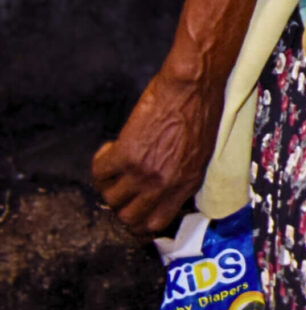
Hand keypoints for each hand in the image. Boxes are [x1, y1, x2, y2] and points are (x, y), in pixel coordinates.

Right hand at [92, 67, 221, 235]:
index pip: (157, 222)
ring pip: (111, 198)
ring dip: (109, 185)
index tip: (135, 211)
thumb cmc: (202, 112)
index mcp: (186, 184)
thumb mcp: (201, 153)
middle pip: (129, 218)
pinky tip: (111, 150)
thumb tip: (164, 188)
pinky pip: (99, 172)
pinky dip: (100, 164)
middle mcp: (164, 183)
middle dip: (121, 207)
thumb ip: (182, 175)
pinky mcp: (125, 153)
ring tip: (117, 166)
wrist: (193, 87)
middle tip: (121, 189)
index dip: (141, 222)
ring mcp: (143, 171)